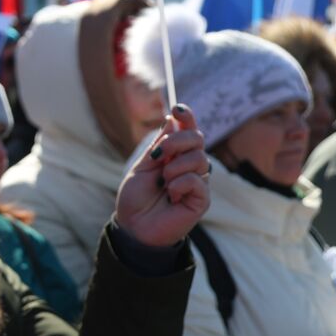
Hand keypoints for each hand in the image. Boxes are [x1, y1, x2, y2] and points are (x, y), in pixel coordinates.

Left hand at [113, 105, 209, 247]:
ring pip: (199, 158)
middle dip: (177, 142)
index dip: (186, 117)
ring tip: (163, 183)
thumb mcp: (143, 166)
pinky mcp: (202, 199)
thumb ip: (159, 145)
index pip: (188, 130)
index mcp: (175, 155)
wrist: (133, 227)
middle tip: (158, 156)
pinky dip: (180, 184)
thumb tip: (173, 120)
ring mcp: (197, 182)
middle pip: (197, 139)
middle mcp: (190, 166)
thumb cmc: (136, 198)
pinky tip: (171, 195)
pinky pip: (197, 180)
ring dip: (175, 168)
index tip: (177, 108)